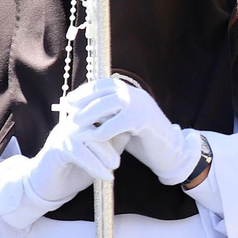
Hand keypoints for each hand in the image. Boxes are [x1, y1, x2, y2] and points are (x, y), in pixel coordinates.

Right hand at [25, 98, 121, 203]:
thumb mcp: (101, 157)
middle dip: (113, 141)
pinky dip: (94, 165)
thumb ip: (114, 144)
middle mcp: (73, 124)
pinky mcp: (56, 148)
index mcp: (85, 122)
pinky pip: (79, 152)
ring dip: (105, 153)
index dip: (120, 124)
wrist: (48, 187)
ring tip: (115, 167)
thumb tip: (130, 131)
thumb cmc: (77, 171)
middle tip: (119, 161)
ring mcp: (63, 134)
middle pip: (99, 123)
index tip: (133, 138)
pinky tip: (105, 176)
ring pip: (89, 137)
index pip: (105, 115)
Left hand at [71, 75, 202, 186]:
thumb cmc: (144, 140)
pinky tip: (90, 137)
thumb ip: (108, 115)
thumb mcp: (123, 123)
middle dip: (83, 99)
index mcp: (131, 93)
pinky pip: (117, 124)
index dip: (85, 91)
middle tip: (67, 109)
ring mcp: (141, 106)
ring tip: (74, 122)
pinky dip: (101, 131)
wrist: (170, 153)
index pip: (103, 84)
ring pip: (109, 104)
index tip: (69, 100)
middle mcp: (136, 95)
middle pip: (104, 91)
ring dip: (89, 113)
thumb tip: (82, 111)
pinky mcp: (144, 121)